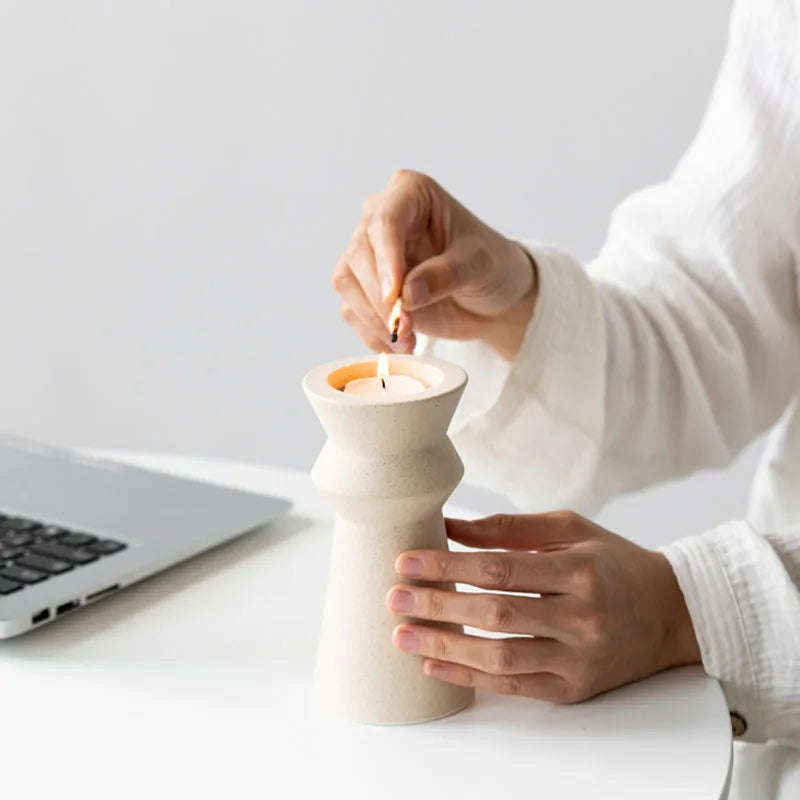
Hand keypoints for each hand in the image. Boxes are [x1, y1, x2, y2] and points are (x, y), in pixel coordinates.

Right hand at [332, 170, 536, 358]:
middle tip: (405, 327)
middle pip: (359, 253)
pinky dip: (371, 332)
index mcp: (411, 192)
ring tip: (406, 341)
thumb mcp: (481, 265)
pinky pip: (352, 309)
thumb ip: (447, 274)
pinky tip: (398, 344)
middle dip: (379, 297)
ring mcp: (369, 251)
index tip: (394, 297)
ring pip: (347, 281)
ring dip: (372, 318)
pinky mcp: (364, 285)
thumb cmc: (491, 266)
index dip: (386, 259)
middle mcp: (381, 215)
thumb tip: (407, 294)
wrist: (490, 298)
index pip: (386, 220)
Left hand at [386, 512, 700, 702]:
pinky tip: (436, 665)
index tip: (407, 562)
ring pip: (501, 658)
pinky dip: (471, 678)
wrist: (671, 613)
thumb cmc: (613, 562)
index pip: (501, 568)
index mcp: (580, 570)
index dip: (449, 566)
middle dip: (438, 606)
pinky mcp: (575, 688)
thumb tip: (451, 526)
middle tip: (395, 599)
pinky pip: (516, 687)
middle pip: (495, 614)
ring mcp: (580, 659)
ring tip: (403, 635)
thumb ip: (510, 527)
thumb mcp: (570, 529)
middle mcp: (582, 617)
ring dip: (445, 647)